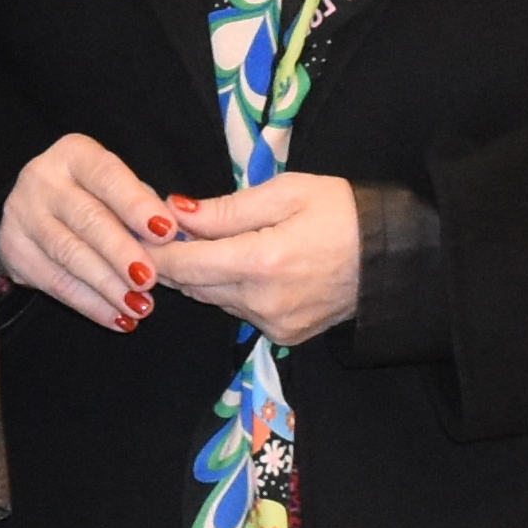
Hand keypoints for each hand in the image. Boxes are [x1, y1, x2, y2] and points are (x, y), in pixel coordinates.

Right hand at [0, 131, 175, 330]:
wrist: (37, 213)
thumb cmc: (94, 198)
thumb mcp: (117, 190)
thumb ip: (143, 208)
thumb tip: (178, 238)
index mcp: (74, 154)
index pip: (107, 175)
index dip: (136, 204)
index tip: (166, 231)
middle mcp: (42, 178)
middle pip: (86, 217)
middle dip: (121, 251)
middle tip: (150, 279)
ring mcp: (21, 214)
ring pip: (68, 253)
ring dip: (108, 285)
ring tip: (140, 307)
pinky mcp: (12, 251)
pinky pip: (55, 282)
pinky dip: (90, 304)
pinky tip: (117, 318)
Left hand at [148, 167, 362, 346]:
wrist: (394, 257)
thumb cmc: (343, 212)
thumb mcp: (286, 192)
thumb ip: (226, 208)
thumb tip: (175, 212)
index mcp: (261, 262)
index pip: (185, 264)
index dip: (154, 250)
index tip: (133, 232)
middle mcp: (262, 302)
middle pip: (193, 285)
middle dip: (173, 260)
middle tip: (160, 232)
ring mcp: (274, 323)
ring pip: (214, 299)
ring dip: (201, 275)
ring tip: (201, 243)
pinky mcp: (285, 335)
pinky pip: (240, 311)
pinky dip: (230, 290)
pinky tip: (239, 265)